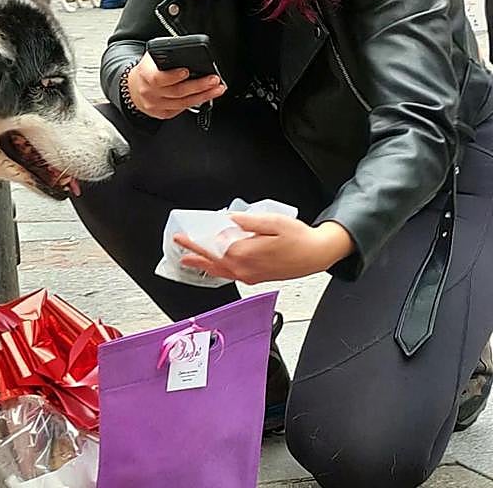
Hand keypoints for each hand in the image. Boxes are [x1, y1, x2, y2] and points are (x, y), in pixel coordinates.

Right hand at [125, 52, 225, 118]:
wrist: (134, 87)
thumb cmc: (147, 70)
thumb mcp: (151, 58)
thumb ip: (167, 56)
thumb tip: (190, 54)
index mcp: (145, 75)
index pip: (158, 78)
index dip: (173, 76)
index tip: (187, 71)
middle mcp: (149, 92)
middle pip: (177, 91)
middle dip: (198, 85)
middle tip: (213, 80)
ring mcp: (155, 105)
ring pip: (183, 102)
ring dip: (203, 96)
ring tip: (217, 89)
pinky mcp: (162, 114)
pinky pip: (182, 110)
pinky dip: (196, 103)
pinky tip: (206, 96)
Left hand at [175, 216, 355, 283]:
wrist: (318, 254)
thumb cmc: (300, 238)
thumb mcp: (272, 222)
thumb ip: (246, 221)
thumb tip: (226, 219)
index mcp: (246, 254)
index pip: (212, 248)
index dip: (195, 242)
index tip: (181, 238)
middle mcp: (245, 268)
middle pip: (212, 262)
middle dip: (193, 255)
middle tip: (179, 250)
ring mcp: (250, 276)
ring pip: (220, 272)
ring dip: (203, 265)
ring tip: (189, 261)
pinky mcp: (256, 278)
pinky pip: (230, 275)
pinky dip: (218, 270)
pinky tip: (214, 267)